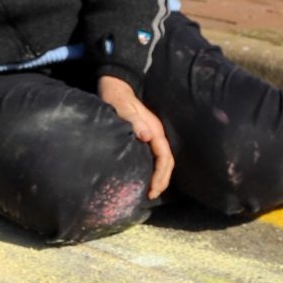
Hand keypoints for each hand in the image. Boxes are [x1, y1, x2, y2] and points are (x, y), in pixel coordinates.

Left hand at [97, 74, 173, 199]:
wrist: (115, 87)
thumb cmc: (116, 98)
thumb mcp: (123, 108)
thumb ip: (134, 121)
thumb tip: (147, 136)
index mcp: (154, 130)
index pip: (164, 157)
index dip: (161, 175)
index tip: (152, 189)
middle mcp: (156, 134)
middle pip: (167, 161)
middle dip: (162, 180)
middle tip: (151, 195)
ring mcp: (151, 135)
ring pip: (162, 160)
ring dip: (160, 176)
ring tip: (150, 191)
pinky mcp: (145, 136)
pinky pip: (154, 156)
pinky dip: (154, 170)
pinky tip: (145, 177)